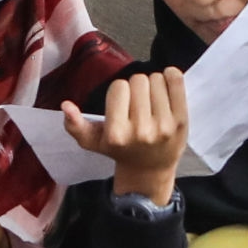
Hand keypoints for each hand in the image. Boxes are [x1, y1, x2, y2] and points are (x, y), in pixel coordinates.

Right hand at [62, 69, 187, 205]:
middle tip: (137, 102)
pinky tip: (165, 85)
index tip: (122, 103)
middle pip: (137, 80)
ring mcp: (164, 125)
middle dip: (136, 87)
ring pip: (156, 78)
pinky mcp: (182, 120)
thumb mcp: (93, 142)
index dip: (119, 92)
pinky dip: (171, 77)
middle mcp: (141, 130)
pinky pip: (176, 82)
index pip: (118, 87)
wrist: (150, 170)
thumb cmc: (120, 150)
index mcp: (116, 134)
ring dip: (153, 84)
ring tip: (151, 100)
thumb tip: (66, 105)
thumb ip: (75, 125)